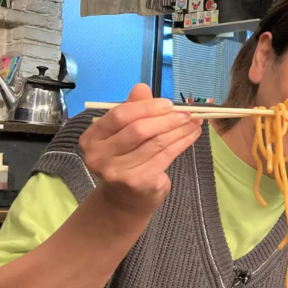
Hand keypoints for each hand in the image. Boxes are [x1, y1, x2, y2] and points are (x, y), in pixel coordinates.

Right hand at [79, 84, 202, 218]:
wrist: (124, 199)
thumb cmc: (124, 158)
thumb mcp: (123, 132)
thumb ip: (132, 109)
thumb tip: (142, 87)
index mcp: (92, 138)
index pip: (119, 116)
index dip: (146, 107)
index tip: (168, 103)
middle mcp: (100, 156)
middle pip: (138, 130)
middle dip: (167, 119)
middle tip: (187, 113)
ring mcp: (118, 172)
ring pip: (156, 143)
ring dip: (179, 130)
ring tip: (195, 121)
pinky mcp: (138, 182)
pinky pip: (166, 156)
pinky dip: (182, 143)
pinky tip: (192, 135)